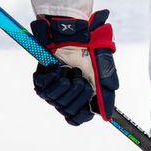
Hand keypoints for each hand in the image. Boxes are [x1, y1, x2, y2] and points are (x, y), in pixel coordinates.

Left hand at [31, 10, 118, 124]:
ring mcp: (54, 88)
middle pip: (69, 111)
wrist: (73, 32)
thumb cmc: (90, 47)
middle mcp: (68, 94)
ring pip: (56, 101)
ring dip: (66, 83)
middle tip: (81, 77)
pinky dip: (53, 79)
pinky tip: (57, 69)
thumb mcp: (104, 68)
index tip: (86, 108)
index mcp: (84, 94)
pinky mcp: (42, 82)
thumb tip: (108, 115)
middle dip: (78, 92)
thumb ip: (107, 92)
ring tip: (70, 69)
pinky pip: (44, 90)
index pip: (79, 118)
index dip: (82, 114)